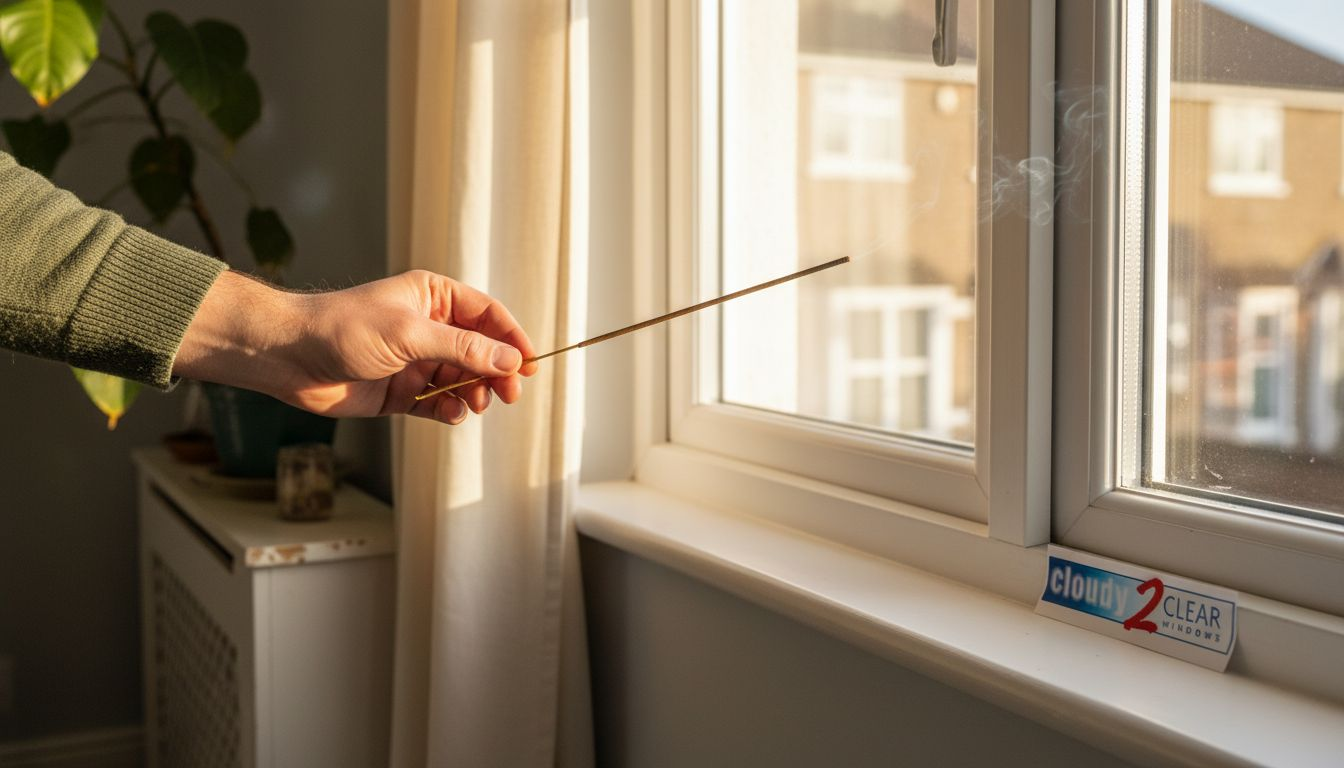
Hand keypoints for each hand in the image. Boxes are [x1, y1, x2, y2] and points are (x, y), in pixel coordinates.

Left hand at [174, 270, 537, 424]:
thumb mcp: (410, 334)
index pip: (487, 316)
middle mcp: (428, 327)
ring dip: (474, 393)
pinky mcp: (402, 391)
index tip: (531, 365)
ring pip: (462, 379)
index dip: (512, 339)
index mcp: (433, 298)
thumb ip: (463, 349)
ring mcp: (416, 360)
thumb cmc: (343, 329)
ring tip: (474, 404)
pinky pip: (439, 403)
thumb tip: (509, 360)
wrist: (290, 358)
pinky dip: (450, 410)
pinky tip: (450, 414)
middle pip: (480, 351)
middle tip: (508, 394)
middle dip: (496, 372)